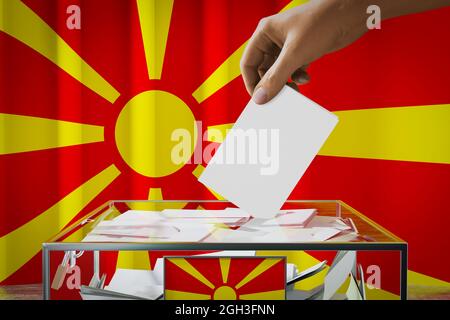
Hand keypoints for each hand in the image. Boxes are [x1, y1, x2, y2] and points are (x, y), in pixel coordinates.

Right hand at [240, 0, 368, 103]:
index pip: (248, 63)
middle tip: (279, 98)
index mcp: (265, 33)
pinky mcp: (303, 51)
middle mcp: (274, 39)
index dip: (252, 83)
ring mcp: (289, 46)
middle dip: (271, 85)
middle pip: (263, 70)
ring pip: (278, 72)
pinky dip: (298, 77)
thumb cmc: (322, 22)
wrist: (352, 13)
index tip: (259, 99)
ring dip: (285, 83)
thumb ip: (276, 78)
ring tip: (295, 90)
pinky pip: (293, 70)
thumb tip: (260, 98)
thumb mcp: (295, 54)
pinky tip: (306, 78)